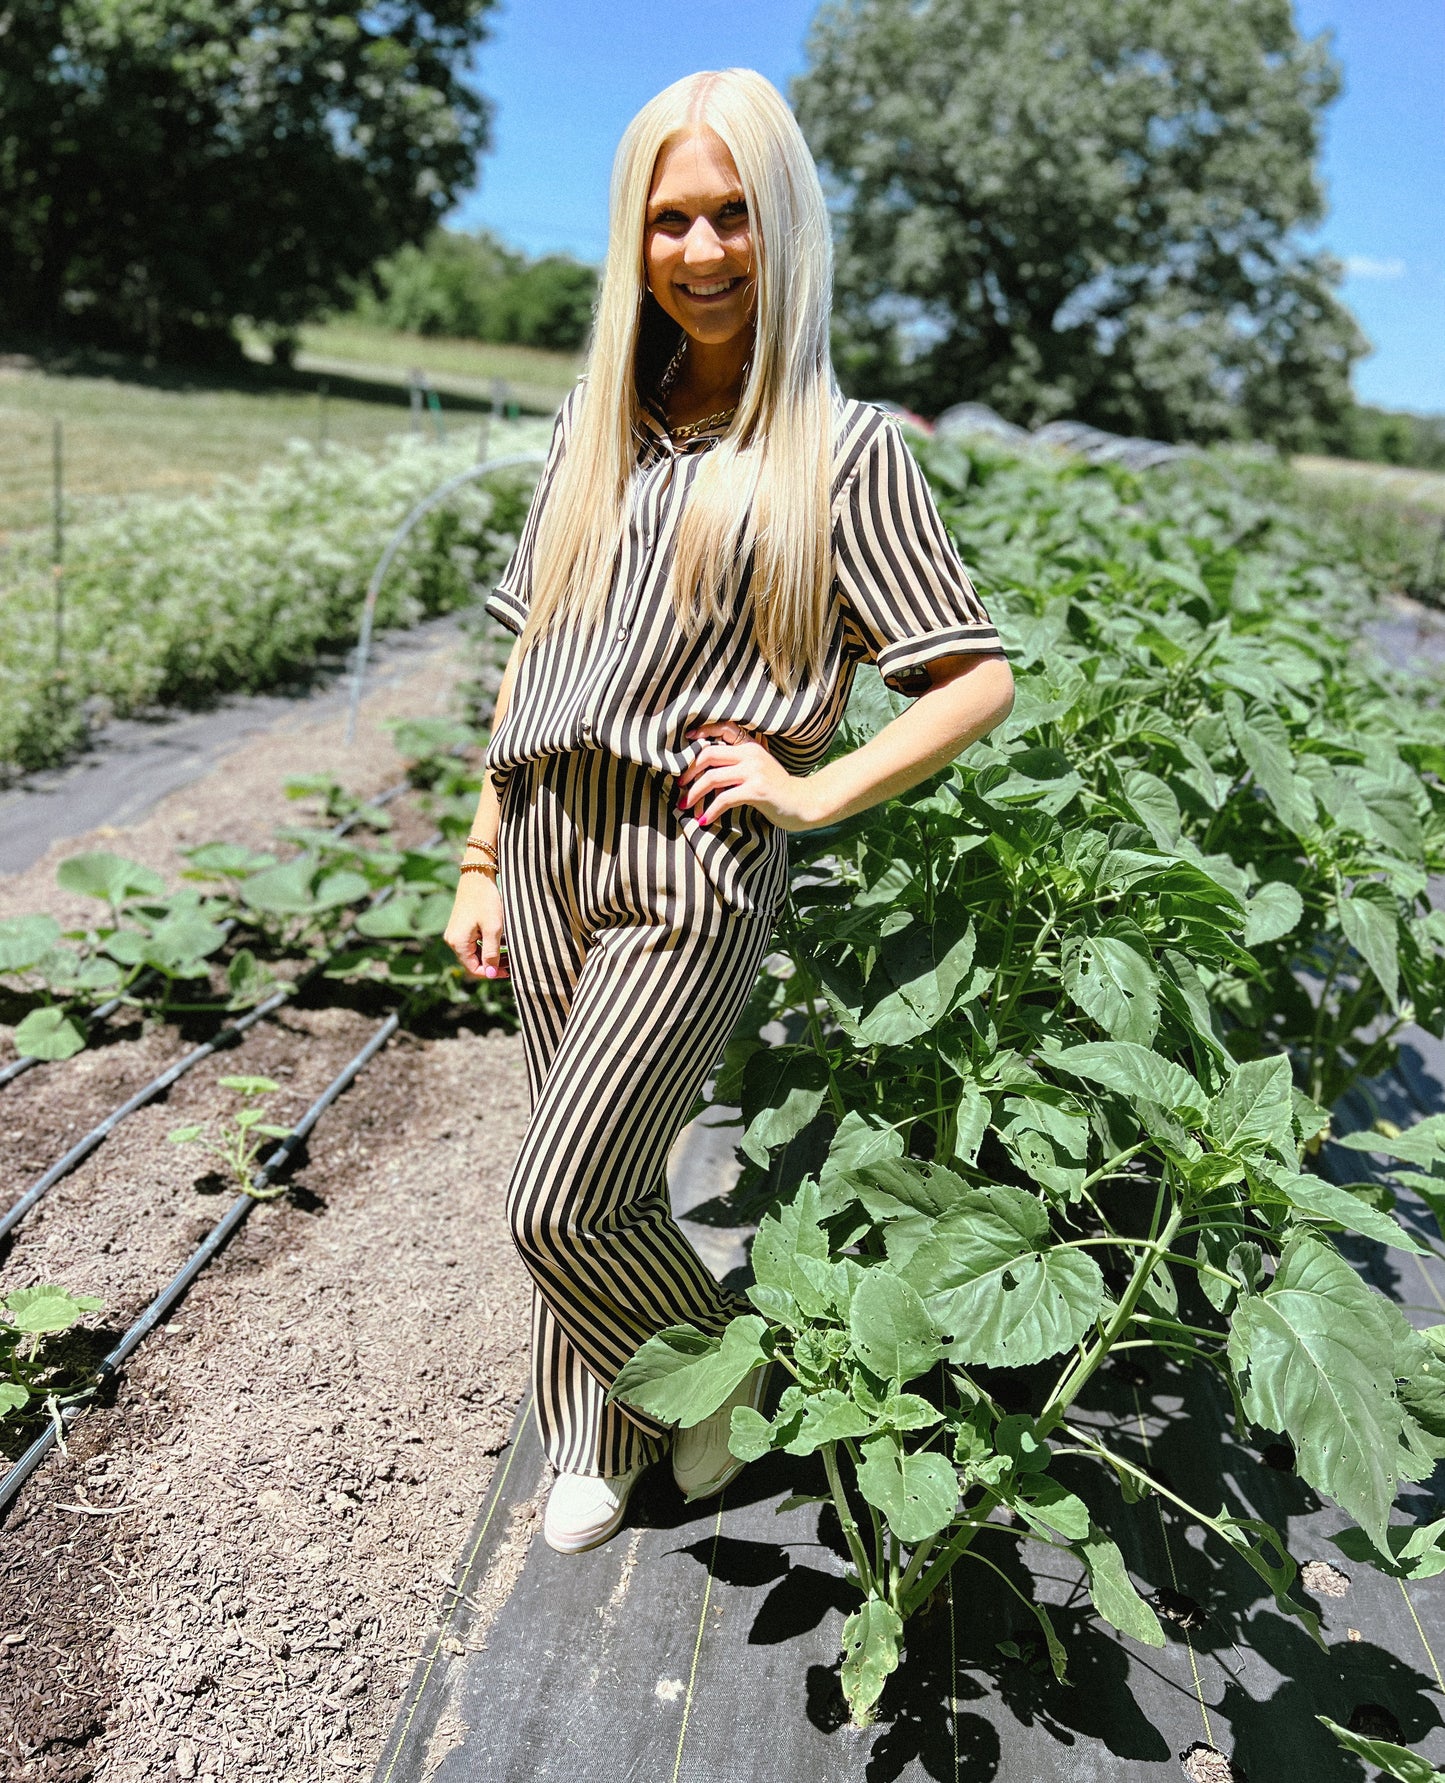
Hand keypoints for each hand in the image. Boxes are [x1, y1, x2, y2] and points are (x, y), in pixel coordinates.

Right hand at [443, 873, 508, 979]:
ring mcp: (456, 933)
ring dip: (492, 954)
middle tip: (514, 960)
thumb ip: (491, 953)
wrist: (478, 875)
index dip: (493, 972)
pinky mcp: (461, 926)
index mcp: (458, 943)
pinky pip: (474, 943)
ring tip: (511, 950)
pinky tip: (503, 940)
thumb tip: (490, 974)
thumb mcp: (493, 929)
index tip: (511, 969)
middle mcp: (453, 940)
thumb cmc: (486, 901)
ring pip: (476, 952)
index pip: (474, 969)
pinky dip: (488, 944)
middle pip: (474, 962)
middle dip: (494, 963)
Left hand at [677, 722, 825, 833]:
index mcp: (750, 745)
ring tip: (685, 806)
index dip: (701, 733)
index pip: (722, 729)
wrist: (804, 803)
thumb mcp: (759, 769)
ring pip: (712, 778)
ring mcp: (754, 771)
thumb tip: (706, 772)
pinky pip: (724, 799)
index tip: (685, 743)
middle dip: (688, 772)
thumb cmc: (778, 791)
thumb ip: (738, 765)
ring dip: (694, 794)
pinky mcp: (756, 790)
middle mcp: (751, 754)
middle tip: (679, 787)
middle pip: (708, 755)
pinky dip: (710, 811)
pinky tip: (704, 820)